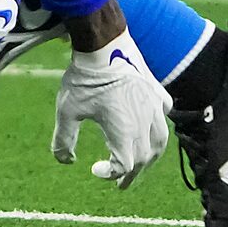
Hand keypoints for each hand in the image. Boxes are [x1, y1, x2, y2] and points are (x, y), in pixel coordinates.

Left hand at [52, 29, 170, 188]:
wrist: (103, 43)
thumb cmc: (84, 79)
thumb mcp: (67, 110)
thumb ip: (64, 139)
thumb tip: (66, 161)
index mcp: (125, 132)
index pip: (125, 166)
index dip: (110, 174)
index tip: (95, 170)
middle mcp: (145, 122)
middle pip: (144, 158)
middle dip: (131, 173)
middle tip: (121, 183)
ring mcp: (154, 107)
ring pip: (160, 141)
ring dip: (149, 156)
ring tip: (140, 163)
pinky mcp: (156, 91)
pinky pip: (163, 115)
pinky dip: (158, 127)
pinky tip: (151, 127)